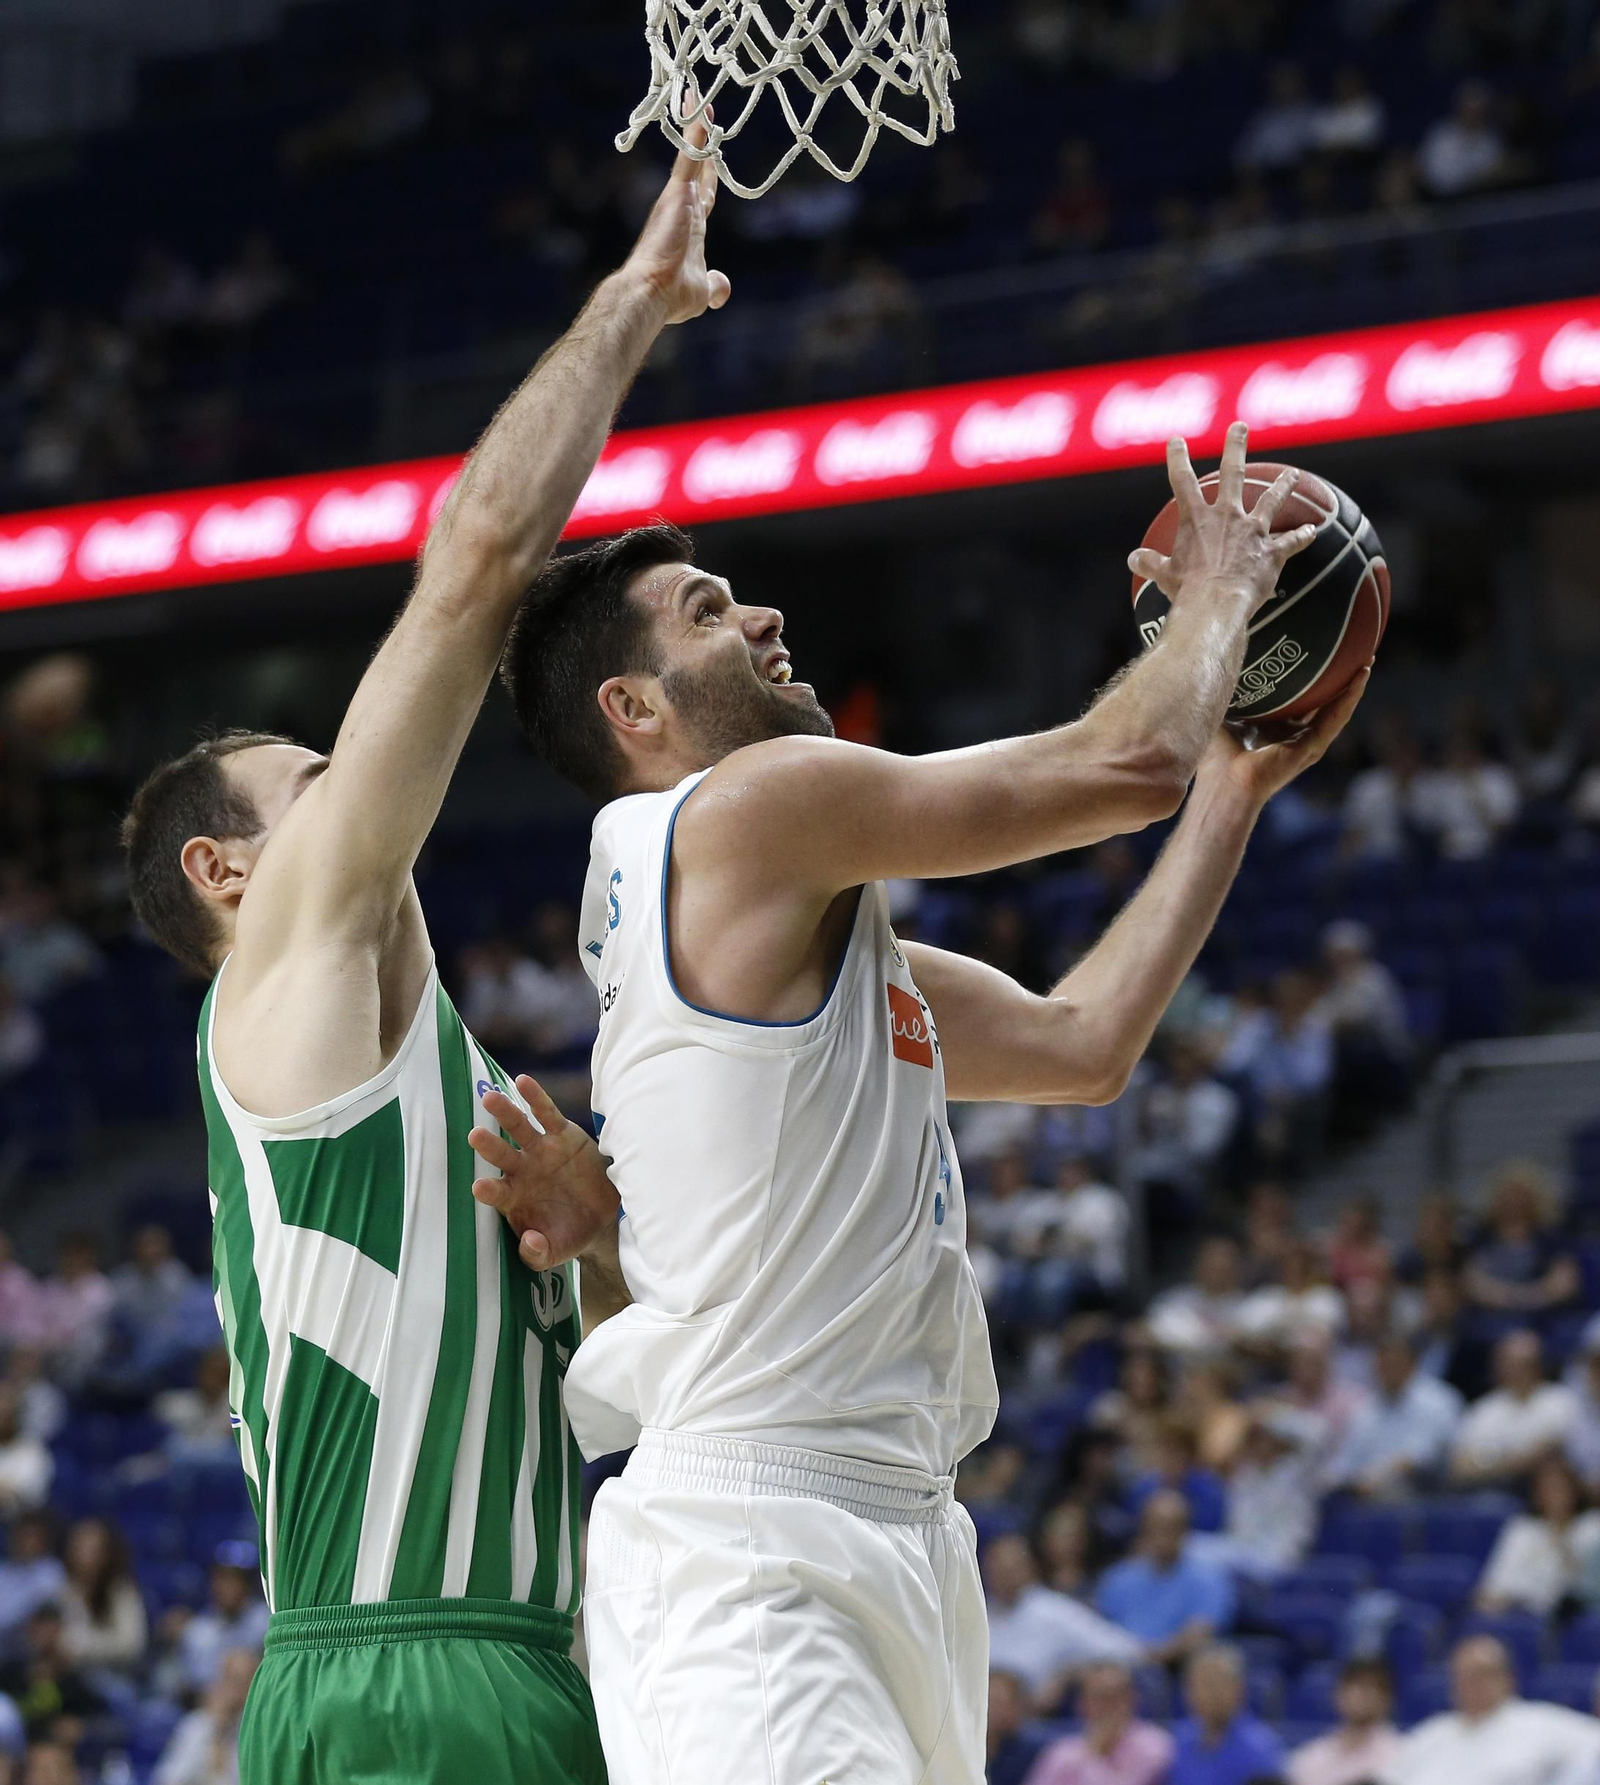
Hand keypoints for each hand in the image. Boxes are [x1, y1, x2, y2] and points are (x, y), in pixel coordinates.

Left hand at [468, 1074, 620, 1271]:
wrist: (603, 1215)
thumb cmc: (570, 1233)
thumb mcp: (556, 1251)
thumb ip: (538, 1253)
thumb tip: (529, 1241)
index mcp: (514, 1198)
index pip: (495, 1192)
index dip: (488, 1189)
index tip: (480, 1187)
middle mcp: (522, 1170)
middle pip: (501, 1155)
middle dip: (488, 1145)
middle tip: (474, 1136)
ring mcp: (541, 1150)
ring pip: (519, 1128)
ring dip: (504, 1113)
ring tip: (490, 1098)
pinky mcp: (562, 1134)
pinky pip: (546, 1114)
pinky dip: (535, 1098)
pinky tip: (523, 1081)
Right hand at [620, 99, 730, 324]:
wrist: (653, 294)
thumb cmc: (672, 296)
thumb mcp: (702, 291)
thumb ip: (715, 285)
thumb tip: (723, 289)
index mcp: (691, 227)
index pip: (704, 193)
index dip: (711, 174)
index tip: (716, 156)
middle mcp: (683, 207)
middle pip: (698, 164)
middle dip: (702, 138)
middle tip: (703, 107)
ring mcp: (679, 198)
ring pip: (693, 153)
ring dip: (696, 123)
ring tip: (698, 91)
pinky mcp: (677, 193)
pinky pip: (691, 157)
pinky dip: (698, 133)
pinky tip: (703, 108)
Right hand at [1128, 421, 1316, 616]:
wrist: (1216, 604)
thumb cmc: (1186, 590)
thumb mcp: (1163, 575)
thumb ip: (1149, 562)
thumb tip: (1134, 558)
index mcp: (1196, 519)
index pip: (1182, 481)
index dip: (1178, 458)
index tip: (1176, 440)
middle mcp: (1227, 516)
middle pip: (1233, 473)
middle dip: (1235, 447)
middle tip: (1240, 427)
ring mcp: (1252, 531)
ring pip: (1270, 501)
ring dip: (1282, 486)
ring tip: (1291, 475)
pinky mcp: (1271, 552)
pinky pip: (1289, 542)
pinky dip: (1301, 537)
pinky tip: (1311, 531)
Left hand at [1197, 666, 1369, 808]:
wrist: (1223, 782)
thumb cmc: (1216, 752)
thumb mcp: (1223, 710)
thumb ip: (1227, 686)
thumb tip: (1220, 651)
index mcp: (1271, 728)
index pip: (1296, 699)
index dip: (1308, 677)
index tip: (1315, 650)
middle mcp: (1292, 735)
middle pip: (1322, 702)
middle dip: (1337, 678)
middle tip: (1351, 650)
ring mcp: (1305, 743)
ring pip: (1336, 708)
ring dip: (1353, 685)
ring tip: (1366, 658)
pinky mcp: (1313, 748)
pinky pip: (1336, 717)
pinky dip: (1350, 697)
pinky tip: (1361, 676)